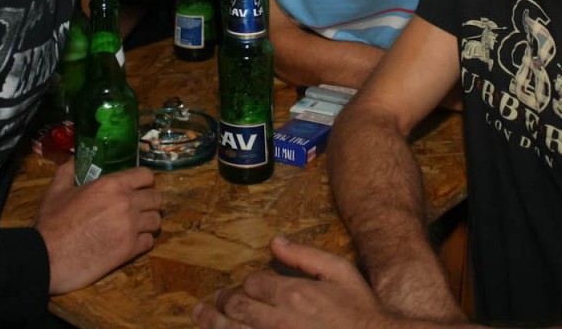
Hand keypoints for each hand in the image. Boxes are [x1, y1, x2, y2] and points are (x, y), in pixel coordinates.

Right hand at [34, 161, 160, 292]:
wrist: (47, 257)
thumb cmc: (51, 223)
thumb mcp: (56, 190)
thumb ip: (68, 170)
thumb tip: (75, 159)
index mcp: (112, 185)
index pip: (146, 175)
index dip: (145, 181)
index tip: (140, 187)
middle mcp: (127, 203)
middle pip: (157, 198)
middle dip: (150, 202)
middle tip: (139, 207)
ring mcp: (131, 228)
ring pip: (156, 221)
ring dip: (148, 222)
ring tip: (137, 225)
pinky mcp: (130, 250)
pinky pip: (149, 242)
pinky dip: (142, 241)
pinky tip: (131, 242)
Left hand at [192, 236, 396, 328]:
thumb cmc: (361, 311)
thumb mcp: (340, 272)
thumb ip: (305, 255)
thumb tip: (275, 241)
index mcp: (293, 294)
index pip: (253, 284)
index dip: (246, 285)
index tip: (245, 289)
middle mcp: (278, 321)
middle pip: (237, 308)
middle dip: (222, 302)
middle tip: (211, 302)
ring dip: (213, 323)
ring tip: (200, 316)